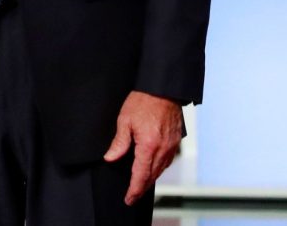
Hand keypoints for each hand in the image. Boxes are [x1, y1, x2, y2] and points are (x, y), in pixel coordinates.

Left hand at [103, 91, 183, 205]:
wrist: (163, 87)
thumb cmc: (144, 100)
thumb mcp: (125, 120)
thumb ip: (119, 142)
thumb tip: (111, 157)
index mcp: (149, 145)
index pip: (140, 175)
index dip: (134, 190)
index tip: (129, 198)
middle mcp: (162, 148)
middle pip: (152, 176)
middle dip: (142, 188)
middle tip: (133, 195)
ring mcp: (171, 144)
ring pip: (161, 169)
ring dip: (151, 178)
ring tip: (141, 183)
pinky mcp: (176, 139)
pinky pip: (168, 159)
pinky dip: (159, 167)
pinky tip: (153, 166)